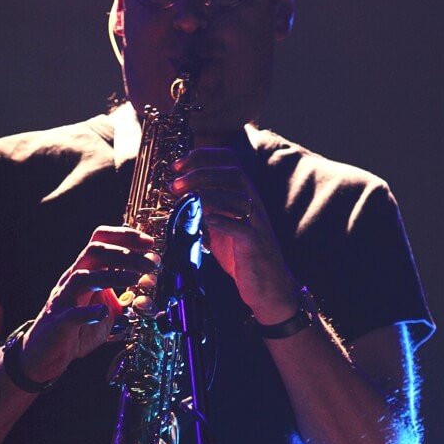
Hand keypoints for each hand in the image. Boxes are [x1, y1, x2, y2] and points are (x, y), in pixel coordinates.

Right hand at [20, 226, 159, 381]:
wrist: (47, 354)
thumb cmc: (77, 329)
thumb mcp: (107, 309)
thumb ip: (125, 298)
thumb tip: (148, 287)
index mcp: (85, 272)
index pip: (101, 241)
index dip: (124, 237)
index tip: (149, 243)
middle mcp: (73, 280)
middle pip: (94, 252)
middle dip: (125, 253)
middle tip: (150, 264)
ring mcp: (64, 299)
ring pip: (82, 277)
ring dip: (112, 276)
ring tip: (136, 279)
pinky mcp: (59, 322)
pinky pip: (72, 314)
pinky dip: (89, 312)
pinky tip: (104, 313)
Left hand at [171, 149, 298, 321]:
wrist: (268, 287)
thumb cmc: (242, 257)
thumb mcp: (220, 227)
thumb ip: (206, 209)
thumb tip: (183, 195)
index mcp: (244, 196)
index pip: (230, 161)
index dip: (203, 156)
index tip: (178, 165)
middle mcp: (253, 205)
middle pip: (233, 172)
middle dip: (200, 172)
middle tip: (175, 183)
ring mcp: (256, 223)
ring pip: (238, 194)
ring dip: (205, 192)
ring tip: (181, 197)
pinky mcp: (254, 244)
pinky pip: (241, 227)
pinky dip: (221, 220)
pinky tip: (204, 220)